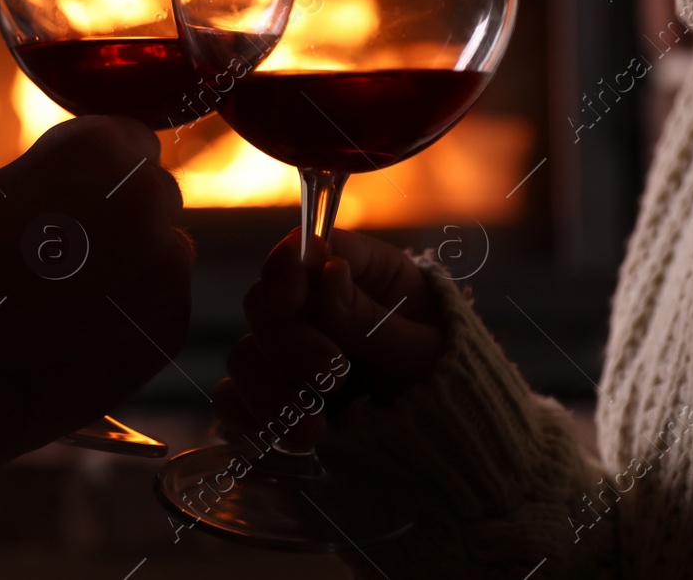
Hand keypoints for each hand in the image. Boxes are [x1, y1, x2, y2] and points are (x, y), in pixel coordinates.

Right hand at [0, 116, 191, 498]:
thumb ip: (55, 170)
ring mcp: (168, 267)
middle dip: (122, 212)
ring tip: (73, 295)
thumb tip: (85, 174)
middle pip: (153, 192)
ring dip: (133, 262)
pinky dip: (136, 310)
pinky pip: (164, 301)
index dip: (101, 167)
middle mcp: (149, 199)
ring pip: (163, 248)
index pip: (130, 138)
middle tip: (72, 249)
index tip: (79, 191)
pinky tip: (86, 328)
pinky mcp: (171, 324)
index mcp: (102, 151)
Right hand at [212, 228, 446, 451]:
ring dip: (271, 393)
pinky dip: (250, 419)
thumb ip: (373, 318)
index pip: (306, 248)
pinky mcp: (278, 399)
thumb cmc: (456, 383)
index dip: (288, 267)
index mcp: (362, 273)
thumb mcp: (426, 350)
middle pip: (265, 303)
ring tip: (317, 429)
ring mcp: (293, 356)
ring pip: (245, 355)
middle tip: (334, 376)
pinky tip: (290, 438)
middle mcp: (318, 307)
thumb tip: (328, 271)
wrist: (458, 445)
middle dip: (289, 342)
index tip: (292, 300)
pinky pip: (234, 400)